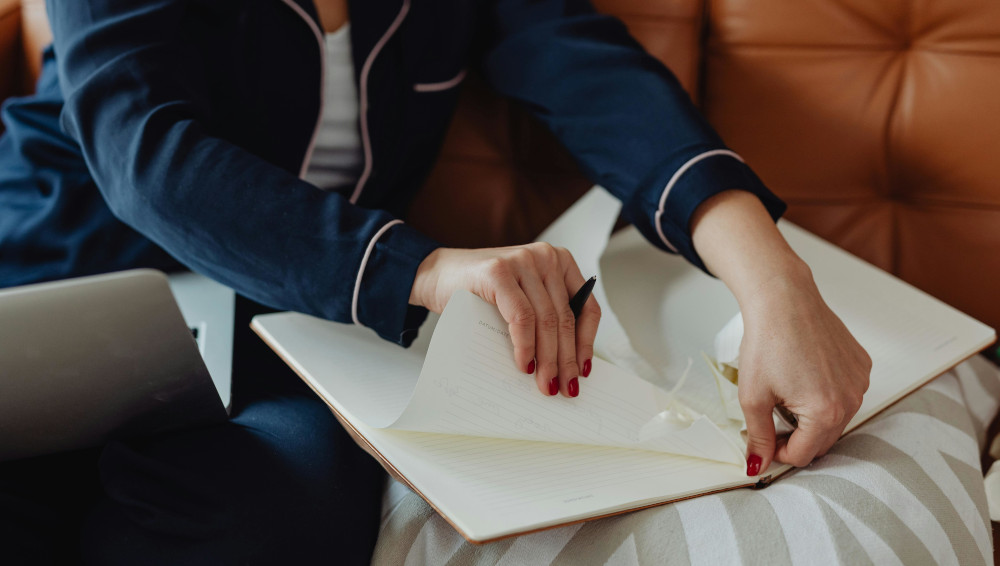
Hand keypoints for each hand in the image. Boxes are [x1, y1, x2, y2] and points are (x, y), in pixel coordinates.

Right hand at [408, 244, 600, 396]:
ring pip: (546, 320)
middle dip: (567, 359)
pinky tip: (524, 364)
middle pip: (565, 318)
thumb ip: (544, 317)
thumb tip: (566, 363)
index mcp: (558, 262)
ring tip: (545, 383)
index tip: (583, 371)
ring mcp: (522, 261)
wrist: (437, 275)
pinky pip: (521, 317)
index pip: (586, 308)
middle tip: (565, 387)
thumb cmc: (481, 292)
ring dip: (548, 358)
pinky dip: (525, 345)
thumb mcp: (522, 299)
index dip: (587, 343)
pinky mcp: (499, 272)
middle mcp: (545, 257)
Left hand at [737, 264, 870, 472]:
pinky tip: (803, 376)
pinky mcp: (862, 365)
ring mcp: (860, 381)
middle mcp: (851, 400)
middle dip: (795, 437)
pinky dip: (826, 396)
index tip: (763, 440)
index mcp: (825, 412)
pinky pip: (846, 395)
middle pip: (822, 440)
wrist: (783, 300)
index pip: (803, 455)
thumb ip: (758, 437)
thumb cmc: (767, 342)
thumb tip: (758, 465)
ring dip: (811, 418)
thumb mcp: (753, 396)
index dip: (778, 452)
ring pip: (835, 419)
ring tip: (785, 393)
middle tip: (769, 418)